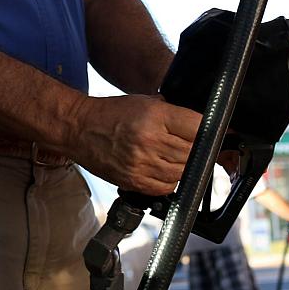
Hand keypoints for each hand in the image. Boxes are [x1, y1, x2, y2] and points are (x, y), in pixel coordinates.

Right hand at [64, 94, 201, 194]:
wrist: (79, 128)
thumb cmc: (111, 113)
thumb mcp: (145, 102)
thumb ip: (172, 114)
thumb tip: (199, 126)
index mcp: (154, 116)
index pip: (197, 127)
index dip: (207, 130)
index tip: (209, 132)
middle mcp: (149, 140)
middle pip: (192, 152)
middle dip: (196, 150)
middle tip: (192, 146)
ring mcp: (141, 163)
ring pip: (181, 173)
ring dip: (184, 167)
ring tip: (176, 158)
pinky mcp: (133, 181)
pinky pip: (165, 188)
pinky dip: (170, 181)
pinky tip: (164, 170)